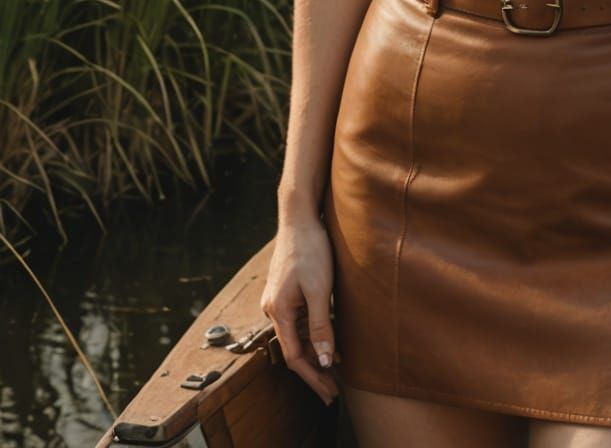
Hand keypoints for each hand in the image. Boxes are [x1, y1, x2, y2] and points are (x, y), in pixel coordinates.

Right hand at [259, 216, 340, 406]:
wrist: (300, 217)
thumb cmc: (310, 249)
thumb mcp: (319, 289)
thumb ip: (320, 325)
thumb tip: (324, 360)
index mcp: (278, 312)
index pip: (295, 357)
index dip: (313, 378)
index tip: (330, 393)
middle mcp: (273, 309)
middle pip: (294, 349)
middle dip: (315, 370)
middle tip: (335, 389)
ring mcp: (279, 300)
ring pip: (297, 335)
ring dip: (316, 352)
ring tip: (337, 368)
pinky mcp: (287, 291)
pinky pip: (299, 320)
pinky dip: (314, 333)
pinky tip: (330, 338)